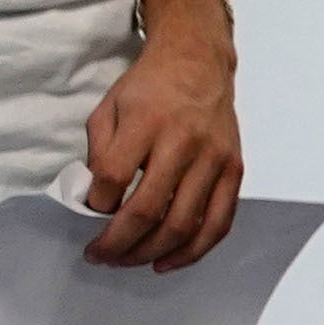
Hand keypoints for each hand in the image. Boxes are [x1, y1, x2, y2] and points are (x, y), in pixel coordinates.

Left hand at [80, 0, 241, 269]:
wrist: (198, 63)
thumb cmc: (149, 88)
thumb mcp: (108, 109)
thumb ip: (98, 153)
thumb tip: (97, 202)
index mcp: (146, 122)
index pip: (114, 178)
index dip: (95, 205)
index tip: (89, 212)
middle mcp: (184, 142)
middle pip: (148, 210)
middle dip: (118, 242)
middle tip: (100, 255)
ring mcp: (214, 159)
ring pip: (183, 224)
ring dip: (150, 252)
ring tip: (128, 261)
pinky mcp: (234, 170)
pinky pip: (218, 222)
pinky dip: (193, 250)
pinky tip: (168, 261)